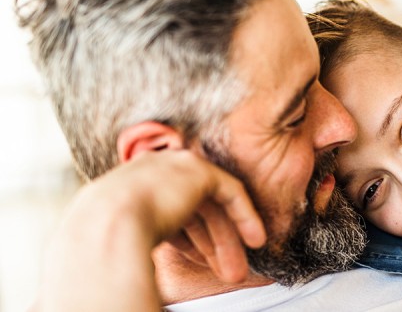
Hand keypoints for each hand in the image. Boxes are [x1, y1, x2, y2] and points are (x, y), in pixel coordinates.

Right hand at [34, 151, 265, 311]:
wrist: (104, 228)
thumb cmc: (104, 248)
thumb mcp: (122, 239)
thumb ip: (139, 240)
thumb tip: (143, 276)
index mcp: (127, 186)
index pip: (166, 211)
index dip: (187, 239)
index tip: (198, 262)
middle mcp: (151, 171)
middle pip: (193, 209)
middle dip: (211, 244)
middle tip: (227, 273)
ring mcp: (174, 166)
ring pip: (211, 206)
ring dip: (227, 240)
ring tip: (239, 273)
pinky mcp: (198, 170)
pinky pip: (230, 192)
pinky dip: (244, 216)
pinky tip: (255, 242)